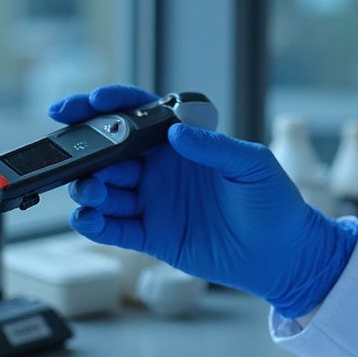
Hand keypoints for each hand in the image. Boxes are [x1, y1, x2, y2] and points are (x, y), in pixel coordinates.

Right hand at [50, 84, 357, 318]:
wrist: (283, 253)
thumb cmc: (275, 201)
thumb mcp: (252, 165)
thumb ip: (215, 147)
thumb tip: (176, 133)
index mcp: (182, 142)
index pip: (134, 115)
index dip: (105, 105)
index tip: (83, 103)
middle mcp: (161, 169)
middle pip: (109, 153)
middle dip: (86, 150)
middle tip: (75, 153)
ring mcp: (154, 202)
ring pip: (106, 190)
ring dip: (89, 187)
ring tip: (90, 190)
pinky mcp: (153, 236)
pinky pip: (114, 228)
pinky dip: (95, 223)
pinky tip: (88, 218)